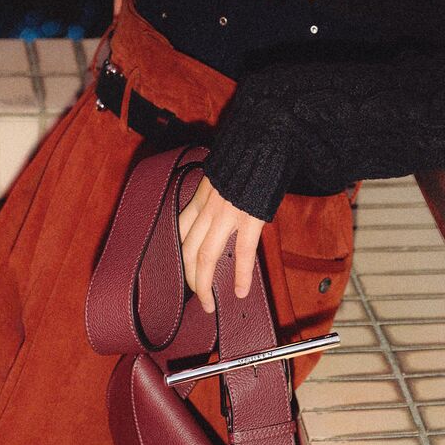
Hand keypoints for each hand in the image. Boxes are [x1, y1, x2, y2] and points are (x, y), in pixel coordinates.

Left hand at [178, 171, 265, 315]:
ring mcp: (226, 214)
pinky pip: (241, 251)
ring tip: (208, 304)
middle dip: (190, 280)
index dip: (179, 258)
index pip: (180, 233)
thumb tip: (219, 211)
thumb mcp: (221, 176)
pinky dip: (241, 274)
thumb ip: (216, 195)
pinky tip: (240, 291)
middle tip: (198, 299)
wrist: (264, 140)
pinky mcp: (248, 217)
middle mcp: (207, 208)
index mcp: (200, 197)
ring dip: (204, 285)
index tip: (185, 274)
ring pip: (204, 257)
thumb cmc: (247, 158)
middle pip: (187, 252)